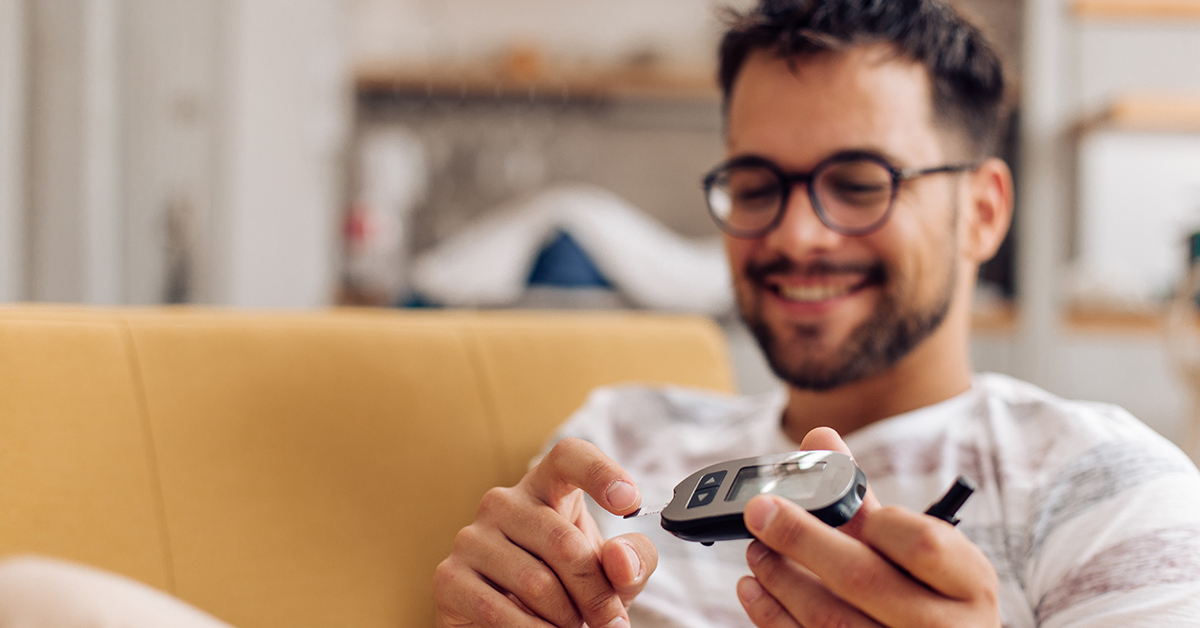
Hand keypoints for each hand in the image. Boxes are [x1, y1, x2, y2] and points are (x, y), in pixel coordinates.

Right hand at [434, 437, 658, 626]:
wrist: (513, 626)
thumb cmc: (570, 588)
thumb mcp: (612, 574)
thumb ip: (632, 561)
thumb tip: (621, 561)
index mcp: (546, 487)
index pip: (569, 457)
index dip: (600, 473)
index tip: (630, 503)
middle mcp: (503, 503)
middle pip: (566, 544)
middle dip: (597, 595)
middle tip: (612, 622)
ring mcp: (471, 538)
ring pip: (538, 584)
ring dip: (567, 619)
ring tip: (571, 626)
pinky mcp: (449, 577)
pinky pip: (500, 611)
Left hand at [736, 428, 998, 627]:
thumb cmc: (927, 594)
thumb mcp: (915, 549)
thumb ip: (865, 499)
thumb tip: (819, 439)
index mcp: (969, 585)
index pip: (922, 542)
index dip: (878, 522)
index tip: (842, 505)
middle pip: (863, 578)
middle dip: (801, 538)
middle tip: (760, 510)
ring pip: (829, 619)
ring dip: (780, 578)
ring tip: (756, 549)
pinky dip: (772, 615)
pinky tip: (754, 588)